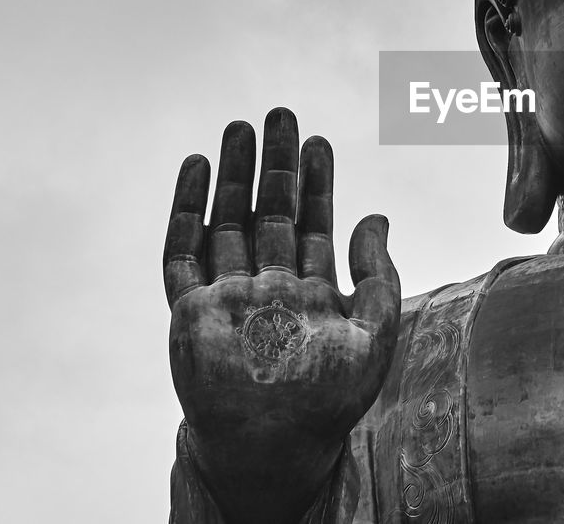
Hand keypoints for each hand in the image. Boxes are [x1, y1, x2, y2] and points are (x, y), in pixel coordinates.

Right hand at [163, 108, 399, 523]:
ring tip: (238, 128)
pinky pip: (183, 253)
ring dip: (232, 175)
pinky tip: (196, 169)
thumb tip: (377, 216)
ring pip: (228, 220)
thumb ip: (380, 277)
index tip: (319, 140)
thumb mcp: (374, 335)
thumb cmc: (329, 400)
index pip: (312, 220)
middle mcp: (268, 283)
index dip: (317, 180)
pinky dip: (187, 210)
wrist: (274, 448)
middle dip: (274, 163)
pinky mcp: (191, 311)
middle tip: (279, 114)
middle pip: (269, 210)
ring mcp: (228, 294)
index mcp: (311, 287)